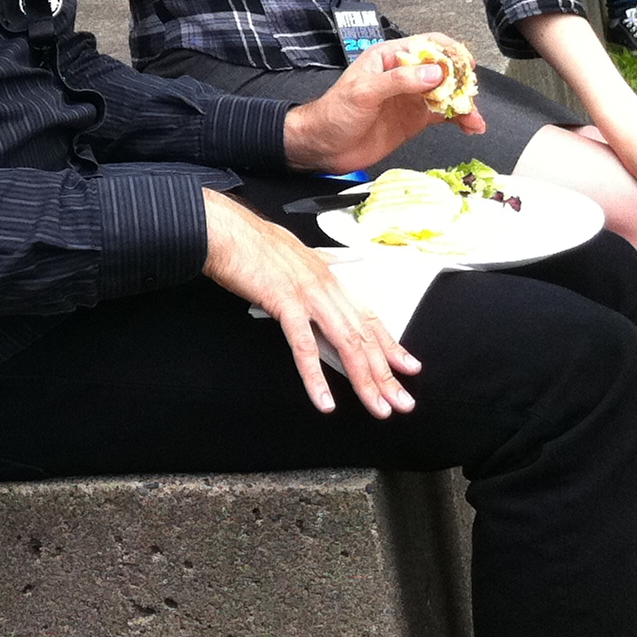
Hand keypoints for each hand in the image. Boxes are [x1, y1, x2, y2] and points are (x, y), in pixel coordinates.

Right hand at [202, 190, 417, 418]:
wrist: (227, 231)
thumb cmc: (252, 243)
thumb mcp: (292, 257)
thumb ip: (311, 271)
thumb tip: (323, 273)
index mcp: (328, 278)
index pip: (369, 317)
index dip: (392, 344)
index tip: (409, 367)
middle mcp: (325, 287)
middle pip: (364, 337)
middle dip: (386, 374)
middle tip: (402, 402)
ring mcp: (308, 295)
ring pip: (345, 344)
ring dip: (364, 380)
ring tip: (377, 406)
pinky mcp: (285, 303)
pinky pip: (304, 347)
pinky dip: (316, 378)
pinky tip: (325, 400)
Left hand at [281, 39, 488, 173]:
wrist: (323, 146)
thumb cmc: (334, 112)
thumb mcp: (364, 91)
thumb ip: (399, 81)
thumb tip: (434, 73)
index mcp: (389, 58)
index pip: (426, 45)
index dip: (449, 52)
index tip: (465, 65)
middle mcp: (404, 75)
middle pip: (443, 70)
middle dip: (461, 81)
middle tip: (470, 97)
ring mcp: (411, 98)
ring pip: (447, 94)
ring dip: (464, 103)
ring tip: (474, 118)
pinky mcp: (414, 119)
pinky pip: (443, 115)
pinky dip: (459, 119)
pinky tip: (470, 126)